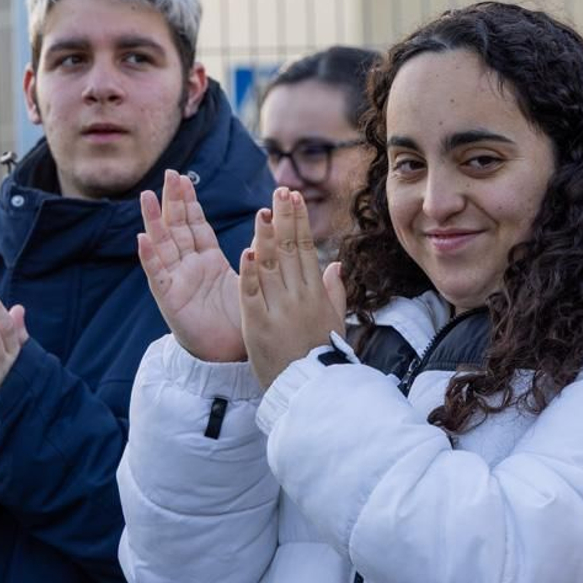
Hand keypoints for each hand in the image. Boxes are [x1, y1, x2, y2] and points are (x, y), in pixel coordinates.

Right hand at [138, 169, 245, 361]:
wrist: (232, 356)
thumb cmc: (241, 320)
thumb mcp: (251, 278)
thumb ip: (258, 252)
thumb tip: (272, 223)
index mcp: (207, 261)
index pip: (195, 225)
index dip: (189, 202)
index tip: (184, 178)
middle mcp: (188, 267)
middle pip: (176, 228)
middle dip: (172, 201)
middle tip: (168, 173)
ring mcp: (177, 281)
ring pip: (162, 245)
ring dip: (154, 221)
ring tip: (146, 196)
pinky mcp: (170, 300)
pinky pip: (158, 276)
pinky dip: (149, 257)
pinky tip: (142, 239)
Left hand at [240, 187, 346, 389]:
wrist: (312, 390)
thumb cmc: (324, 357)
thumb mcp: (335, 322)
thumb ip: (334, 291)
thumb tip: (335, 265)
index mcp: (316, 294)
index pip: (305, 249)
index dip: (298, 222)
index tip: (294, 199)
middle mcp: (299, 297)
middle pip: (289, 251)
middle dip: (285, 219)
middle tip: (281, 191)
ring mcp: (279, 311)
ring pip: (270, 267)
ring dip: (265, 237)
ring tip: (263, 211)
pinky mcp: (259, 326)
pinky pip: (253, 296)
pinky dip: (250, 274)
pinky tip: (247, 252)